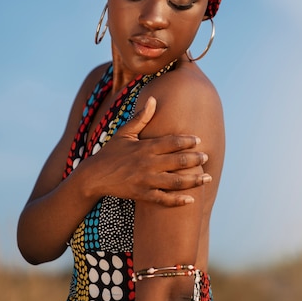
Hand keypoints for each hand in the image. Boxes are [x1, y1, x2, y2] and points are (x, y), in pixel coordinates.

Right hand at [91, 97, 210, 205]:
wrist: (94, 176)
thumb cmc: (110, 153)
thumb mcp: (124, 133)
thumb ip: (141, 118)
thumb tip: (153, 99)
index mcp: (145, 147)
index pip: (171, 142)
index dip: (187, 141)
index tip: (199, 140)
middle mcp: (148, 164)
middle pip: (178, 161)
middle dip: (195, 159)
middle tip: (207, 157)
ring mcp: (146, 181)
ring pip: (175, 181)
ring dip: (194, 180)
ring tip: (207, 177)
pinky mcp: (142, 195)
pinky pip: (163, 200)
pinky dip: (178, 200)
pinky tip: (191, 199)